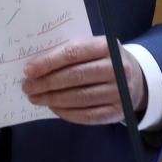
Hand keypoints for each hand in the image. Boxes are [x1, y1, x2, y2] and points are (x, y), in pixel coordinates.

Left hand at [21, 36, 145, 125]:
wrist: (134, 78)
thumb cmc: (102, 59)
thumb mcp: (91, 48)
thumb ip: (69, 53)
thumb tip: (36, 67)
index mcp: (107, 46)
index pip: (73, 53)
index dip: (49, 62)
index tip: (28, 70)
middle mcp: (117, 69)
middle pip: (75, 77)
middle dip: (47, 83)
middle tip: (27, 87)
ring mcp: (119, 92)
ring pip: (80, 97)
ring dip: (53, 99)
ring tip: (36, 98)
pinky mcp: (117, 111)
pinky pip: (87, 115)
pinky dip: (66, 113)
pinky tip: (53, 108)